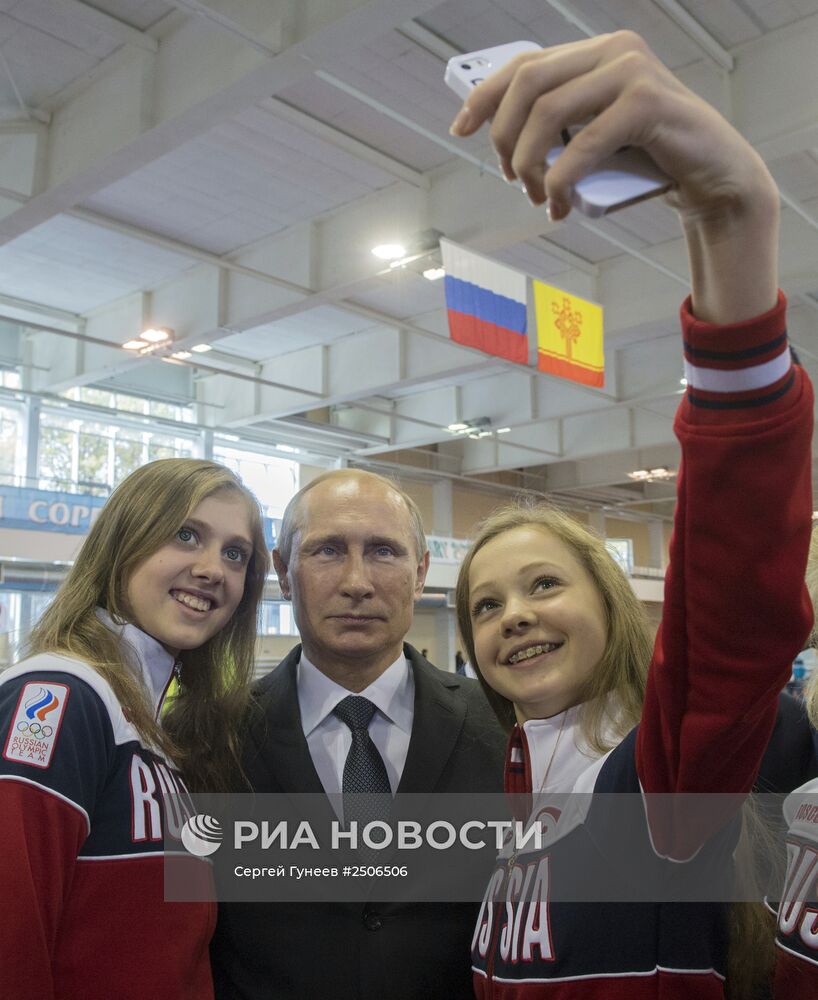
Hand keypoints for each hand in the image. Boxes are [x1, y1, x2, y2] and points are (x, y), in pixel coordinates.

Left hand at [449, 31, 779, 322]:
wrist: (713, 177)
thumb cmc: (648, 161)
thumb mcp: (595, 139)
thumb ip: (562, 127)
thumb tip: (503, 137)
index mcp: (596, 53)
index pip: (525, 64)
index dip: (485, 95)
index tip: (460, 129)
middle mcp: (614, 51)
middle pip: (528, 85)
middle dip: (506, 137)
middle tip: (512, 178)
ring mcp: (633, 72)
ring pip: (548, 113)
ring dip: (530, 165)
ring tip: (537, 197)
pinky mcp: (649, 103)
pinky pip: (584, 144)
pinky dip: (561, 180)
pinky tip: (558, 205)